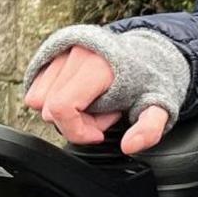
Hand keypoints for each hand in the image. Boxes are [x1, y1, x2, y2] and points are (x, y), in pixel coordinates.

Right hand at [21, 44, 169, 154]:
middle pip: (49, 107)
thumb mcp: (160, 105)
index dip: (76, 130)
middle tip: (103, 116)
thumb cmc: (150, 79)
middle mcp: (75, 53)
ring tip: (94, 104)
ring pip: (38, 98)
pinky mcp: (52, 53)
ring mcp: (62, 50)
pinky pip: (37, 87)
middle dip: (75, 122)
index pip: (61, 107)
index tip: (99, 134)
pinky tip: (81, 96)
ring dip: (63, 110)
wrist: (150, 52)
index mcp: (98, 65)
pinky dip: (54, 98)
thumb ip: (150, 128)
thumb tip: (130, 146)